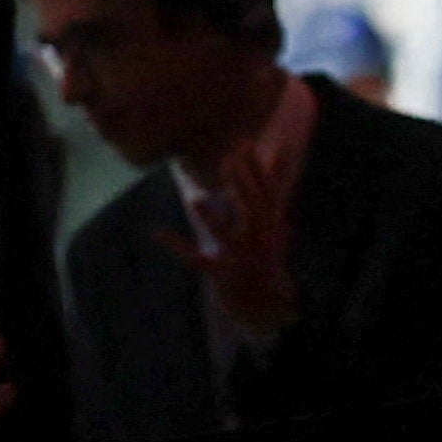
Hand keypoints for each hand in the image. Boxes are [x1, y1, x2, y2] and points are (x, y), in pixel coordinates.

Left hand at [157, 126, 298, 336]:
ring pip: (227, 238)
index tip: (243, 142)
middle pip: (253, 211)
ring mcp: (242, 259)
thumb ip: (275, 181)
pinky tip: (157, 232)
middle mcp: (260, 240)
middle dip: (242, 187)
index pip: (266, 192)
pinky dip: (177, 247)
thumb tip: (284, 145)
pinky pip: (198, 261)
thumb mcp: (272, 215)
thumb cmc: (264, 248)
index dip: (256, 168)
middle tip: (226, 161)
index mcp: (271, 224)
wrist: (262, 298)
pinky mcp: (221, 275)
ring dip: (212, 219)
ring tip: (194, 200)